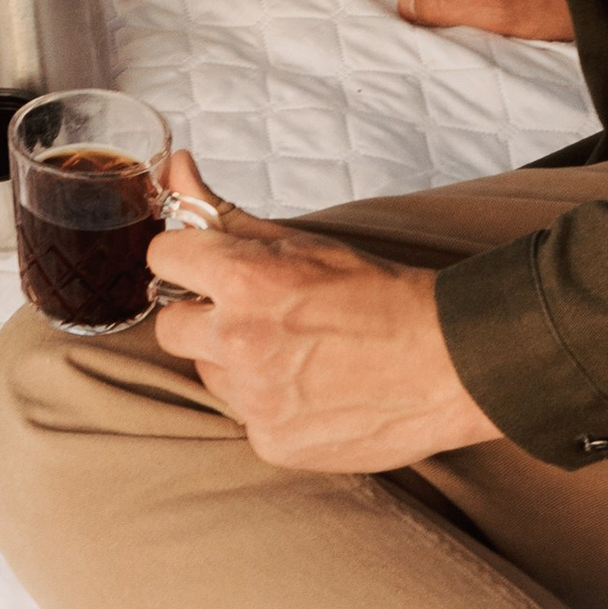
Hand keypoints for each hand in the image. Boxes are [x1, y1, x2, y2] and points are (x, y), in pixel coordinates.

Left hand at [148, 148, 499, 469]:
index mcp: (242, 281)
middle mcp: (239, 343)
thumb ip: (221, 209)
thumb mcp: (298, 240)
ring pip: (210, 374)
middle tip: (252, 313)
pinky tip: (311, 389)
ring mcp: (255, 400)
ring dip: (234, 362)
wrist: (445, 362)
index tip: (208, 266)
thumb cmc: (375, 292)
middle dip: (202, 316)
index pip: (162, 258)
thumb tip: (174, 165)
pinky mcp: (273, 443)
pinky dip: (268, 404)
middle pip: (171, 326)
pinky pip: (245, 417)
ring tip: (293, 353)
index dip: (187, 258)